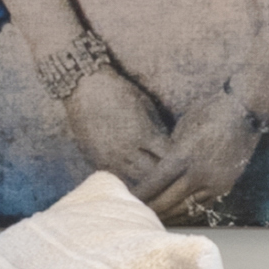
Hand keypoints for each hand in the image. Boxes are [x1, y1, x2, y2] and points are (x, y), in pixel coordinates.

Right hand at [55, 44, 176, 181]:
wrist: (83, 89)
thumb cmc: (119, 91)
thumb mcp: (146, 106)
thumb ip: (158, 129)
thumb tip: (171, 146)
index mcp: (143, 134)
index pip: (168, 158)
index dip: (178, 161)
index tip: (185, 161)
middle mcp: (126, 150)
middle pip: (153, 174)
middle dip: (164, 174)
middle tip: (174, 174)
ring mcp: (110, 158)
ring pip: (134, 180)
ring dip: (146, 179)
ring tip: (156, 180)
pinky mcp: (96, 160)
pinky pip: (117, 177)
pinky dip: (128, 178)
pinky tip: (136, 176)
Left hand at [136, 91, 267, 225]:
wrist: (246, 110)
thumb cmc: (209, 112)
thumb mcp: (182, 130)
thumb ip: (171, 153)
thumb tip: (158, 170)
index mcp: (183, 156)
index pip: (155, 184)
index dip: (140, 195)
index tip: (126, 200)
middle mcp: (199, 174)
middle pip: (168, 200)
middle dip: (151, 208)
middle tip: (136, 214)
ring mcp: (215, 182)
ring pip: (186, 207)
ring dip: (168, 213)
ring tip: (154, 218)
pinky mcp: (226, 186)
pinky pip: (202, 205)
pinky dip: (187, 211)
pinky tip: (176, 213)